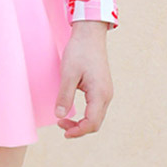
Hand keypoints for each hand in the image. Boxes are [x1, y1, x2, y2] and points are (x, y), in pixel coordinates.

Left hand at [55, 22, 112, 137]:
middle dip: (79, 129)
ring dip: (81, 122)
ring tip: (64, 120)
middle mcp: (106, 95)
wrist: (90, 35)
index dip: (78, 131)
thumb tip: (60, 116)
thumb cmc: (79, 51)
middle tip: (60, 125)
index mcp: (100, 93)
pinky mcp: (101, 88)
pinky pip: (95, 108)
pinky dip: (85, 115)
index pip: (92, 123)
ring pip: (96, 116)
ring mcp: (105, 92)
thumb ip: (64, 96)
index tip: (63, 131)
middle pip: (95, 123)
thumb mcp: (68, 74)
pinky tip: (72, 111)